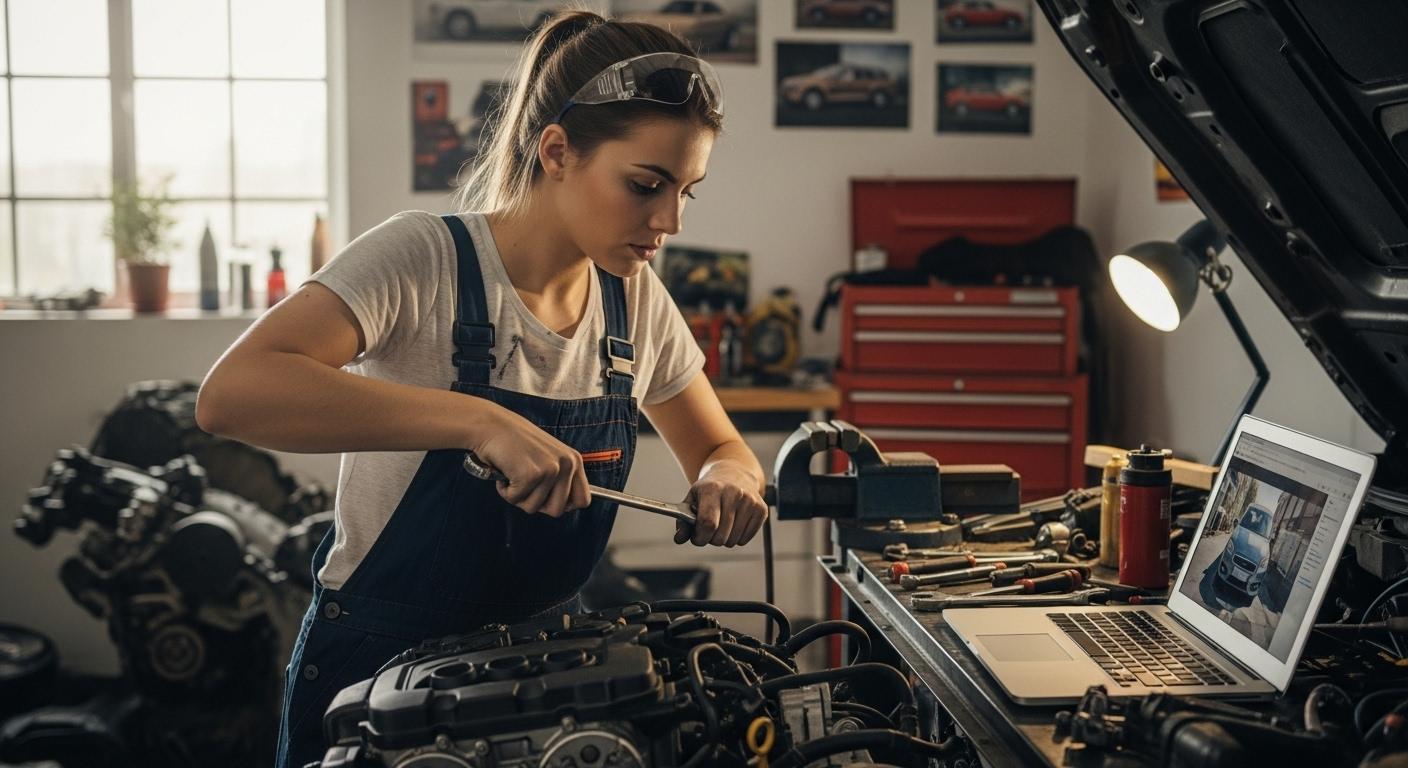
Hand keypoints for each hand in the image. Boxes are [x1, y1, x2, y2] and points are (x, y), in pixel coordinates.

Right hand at [473, 406, 589, 517]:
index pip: (583, 500)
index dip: (563, 505)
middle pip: (557, 510)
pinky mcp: (531, 474)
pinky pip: (516, 499)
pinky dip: (505, 491)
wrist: (491, 424)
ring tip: (513, 474)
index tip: (546, 498)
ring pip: (534, 507)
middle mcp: (567, 464)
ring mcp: (550, 469)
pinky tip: (504, 472)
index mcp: (574, 460)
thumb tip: (564, 507)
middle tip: (524, 486)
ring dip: (518, 496)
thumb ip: (560, 478)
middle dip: (537, 504)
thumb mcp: (548, 457)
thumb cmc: (515, 442)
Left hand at [675, 462, 768, 546]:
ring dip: (724, 539)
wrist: (734, 473)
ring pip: (733, 540)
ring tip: (722, 524)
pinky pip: (745, 539)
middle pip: (720, 536)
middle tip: (709, 530)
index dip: (700, 537)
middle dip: (711, 539)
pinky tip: (734, 524)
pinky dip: (737, 538)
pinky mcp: (761, 510)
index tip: (697, 537)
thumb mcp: (692, 499)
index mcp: (713, 488)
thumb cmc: (710, 489)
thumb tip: (679, 539)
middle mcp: (734, 493)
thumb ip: (683, 521)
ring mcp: (750, 501)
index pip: (707, 523)